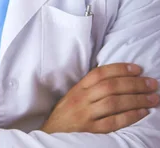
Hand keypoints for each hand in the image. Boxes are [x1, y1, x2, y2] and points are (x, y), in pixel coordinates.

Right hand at [42, 63, 158, 133]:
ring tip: (153, 98)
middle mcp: (81, 99)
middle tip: (152, 83)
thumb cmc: (65, 114)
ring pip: (114, 103)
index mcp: (77, 88)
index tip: (137, 69)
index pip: (99, 73)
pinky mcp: (91, 130)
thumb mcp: (73, 96)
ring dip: (137, 99)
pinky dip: (130, 116)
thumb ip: (89, 87)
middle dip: (135, 84)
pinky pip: (113, 122)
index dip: (120, 69)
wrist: (52, 133)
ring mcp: (85, 115)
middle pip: (110, 87)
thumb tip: (115, 76)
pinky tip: (143, 112)